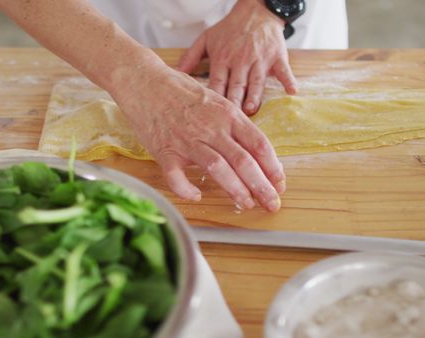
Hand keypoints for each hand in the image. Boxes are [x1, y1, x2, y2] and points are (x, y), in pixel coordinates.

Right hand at [111, 65, 285, 211]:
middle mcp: (211, 127)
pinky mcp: (164, 150)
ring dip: (235, 189)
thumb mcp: (214, 100)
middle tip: (272, 203)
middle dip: (262, 185)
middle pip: (243, 160)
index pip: (258, 143)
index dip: (273, 166)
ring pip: (218, 168)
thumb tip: (252, 149)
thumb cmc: (180, 90)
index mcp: (227, 114)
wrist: (144, 81)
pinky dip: (186, 189)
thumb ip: (232, 124)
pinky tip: (196, 197)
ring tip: (247, 204)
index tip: (280, 183)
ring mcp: (187, 139)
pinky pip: (176, 176)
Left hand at [177, 0, 296, 114]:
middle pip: (237, 85)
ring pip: (257, 81)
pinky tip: (291, 92)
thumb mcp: (207, 39)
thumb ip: (191, 56)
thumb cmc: (230, 29)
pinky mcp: (277, 57)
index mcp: (223, 58)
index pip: (217, 81)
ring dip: (255, 95)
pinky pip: (284, 71)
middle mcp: (241, 60)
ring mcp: (260, 59)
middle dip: (234, 101)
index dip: (214, 98)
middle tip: (230, 119)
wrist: (256, 11)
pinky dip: (288, 81)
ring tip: (252, 109)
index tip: (210, 114)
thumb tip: (176, 73)